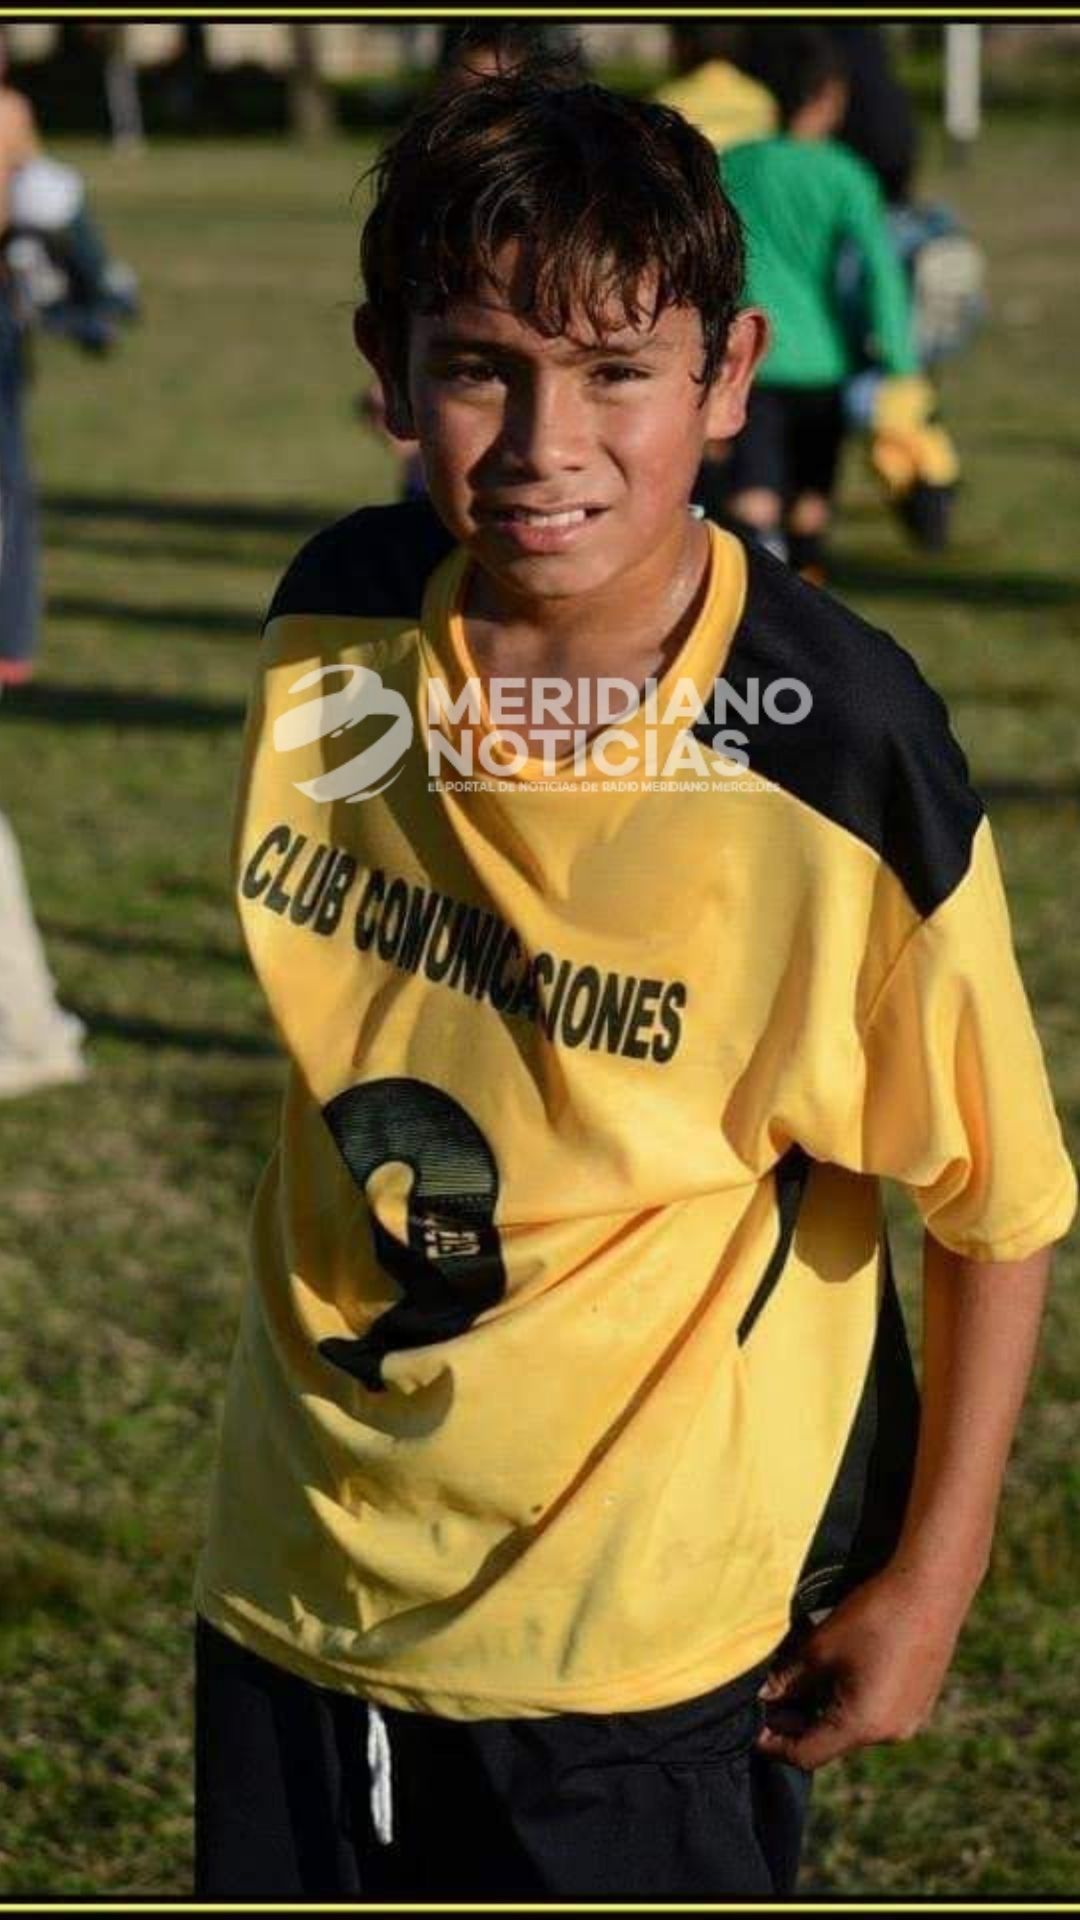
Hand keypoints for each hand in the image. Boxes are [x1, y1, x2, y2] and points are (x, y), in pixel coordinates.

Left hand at [754, 1563, 971, 1771]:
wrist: (930, 1589)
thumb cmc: (872, 1617)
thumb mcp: (819, 1648)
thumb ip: (788, 1679)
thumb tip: (764, 1695)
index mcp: (862, 1726)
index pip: (807, 1754)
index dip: (775, 1744)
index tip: (753, 1728)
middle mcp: (889, 1734)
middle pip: (830, 1742)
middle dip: (797, 1722)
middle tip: (771, 1696)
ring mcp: (908, 1720)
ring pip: (852, 1727)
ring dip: (823, 1709)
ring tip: (800, 1678)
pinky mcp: (918, 1702)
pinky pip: (875, 1713)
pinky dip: (849, 1701)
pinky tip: (835, 1671)